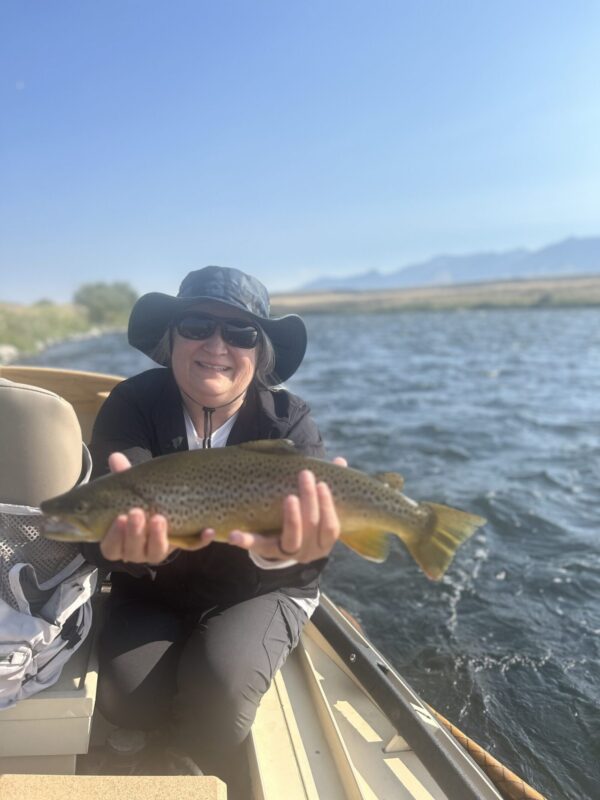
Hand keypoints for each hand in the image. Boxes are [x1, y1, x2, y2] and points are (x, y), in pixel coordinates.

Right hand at [99, 452, 213, 563]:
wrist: (166, 504)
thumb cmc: (140, 500)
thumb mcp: (131, 488)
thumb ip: (123, 477)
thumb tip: (115, 457)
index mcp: (119, 541)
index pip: (111, 548)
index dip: (113, 536)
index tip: (119, 517)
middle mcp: (137, 550)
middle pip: (133, 551)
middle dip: (135, 533)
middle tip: (138, 513)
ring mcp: (159, 550)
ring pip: (157, 552)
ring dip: (157, 537)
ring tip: (159, 518)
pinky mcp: (181, 545)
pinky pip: (192, 546)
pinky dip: (200, 540)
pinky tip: (207, 530)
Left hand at [228, 457, 347, 563]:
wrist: (288, 548)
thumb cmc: (308, 519)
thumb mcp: (319, 507)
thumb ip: (329, 487)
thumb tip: (340, 461)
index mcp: (325, 541)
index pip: (330, 527)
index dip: (327, 506)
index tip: (322, 483)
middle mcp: (310, 551)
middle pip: (311, 527)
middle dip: (309, 499)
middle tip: (305, 475)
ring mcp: (289, 554)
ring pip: (291, 540)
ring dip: (292, 518)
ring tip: (289, 497)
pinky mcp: (268, 553)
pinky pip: (258, 548)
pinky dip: (246, 541)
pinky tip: (234, 535)